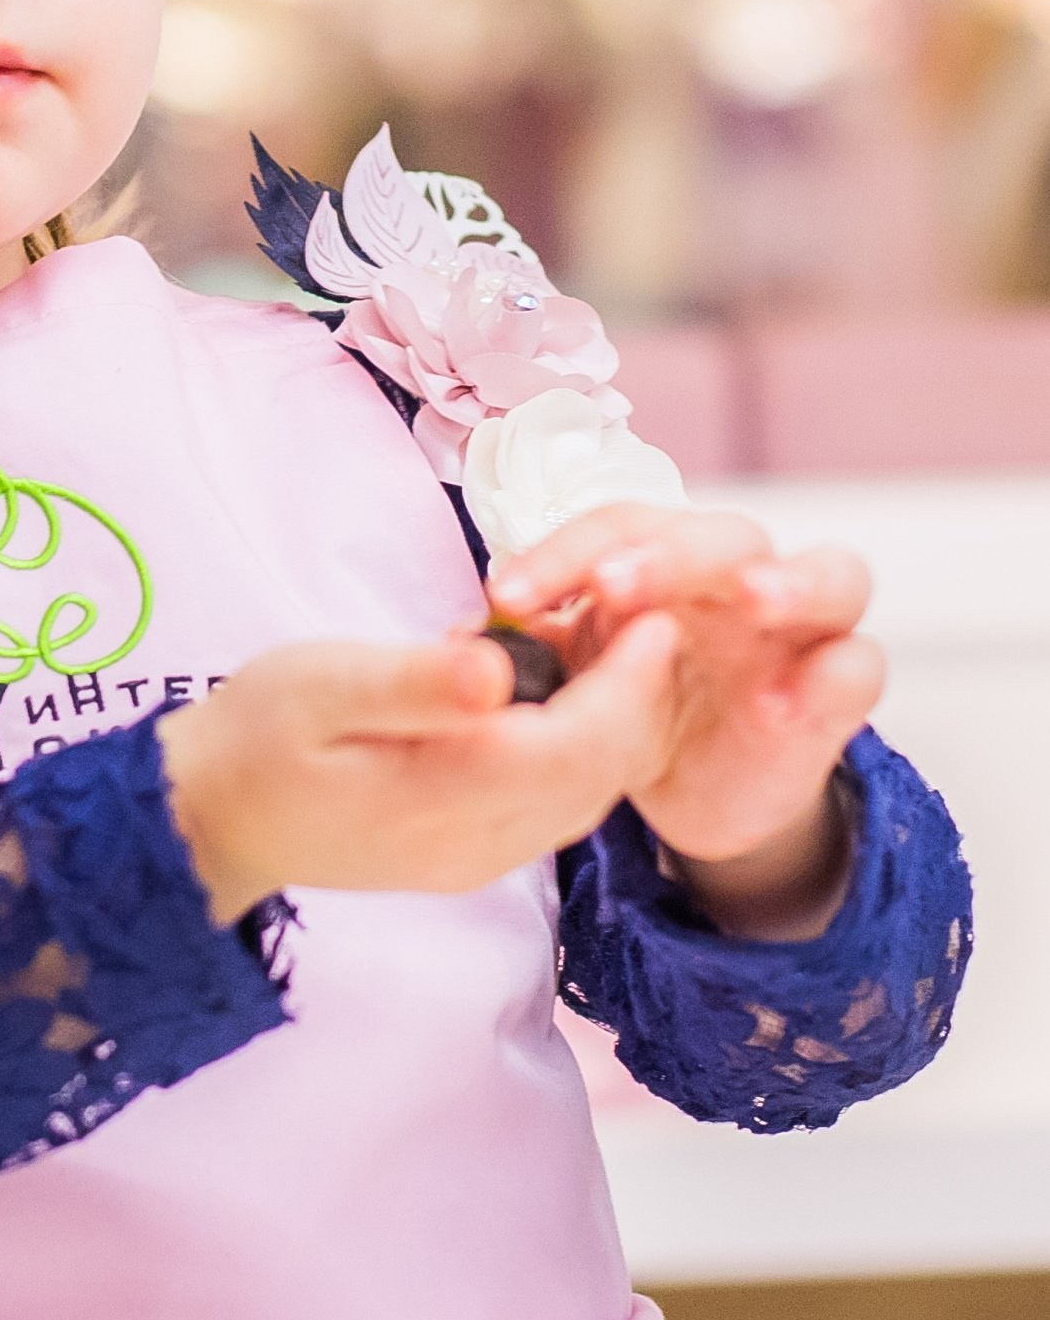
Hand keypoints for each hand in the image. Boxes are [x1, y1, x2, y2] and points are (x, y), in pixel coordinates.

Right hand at [158, 619, 679, 925]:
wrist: (211, 817)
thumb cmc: (256, 734)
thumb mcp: (319, 684)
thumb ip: (413, 681)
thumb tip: (499, 669)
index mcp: (443, 794)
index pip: (576, 743)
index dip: (628, 680)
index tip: (651, 609)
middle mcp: (476, 842)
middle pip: (599, 775)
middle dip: (640, 697)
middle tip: (647, 611)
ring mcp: (476, 858)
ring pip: (587, 795)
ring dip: (618, 723)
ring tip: (619, 643)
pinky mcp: (469, 855)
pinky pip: (556, 806)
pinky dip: (583, 749)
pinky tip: (569, 695)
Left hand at [487, 506, 881, 939]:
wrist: (691, 793)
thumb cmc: (636, 707)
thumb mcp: (581, 681)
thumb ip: (538, 651)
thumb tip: (460, 643)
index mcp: (668, 558)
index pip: (620, 526)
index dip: (563, 552)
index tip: (505, 596)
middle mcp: (742, 574)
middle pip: (723, 534)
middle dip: (668, 552)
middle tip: (614, 586)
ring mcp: (803, 627)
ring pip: (830, 570)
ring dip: (788, 579)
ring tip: (752, 599)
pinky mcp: (840, 689)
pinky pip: (859, 664)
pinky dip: (831, 675)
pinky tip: (783, 702)